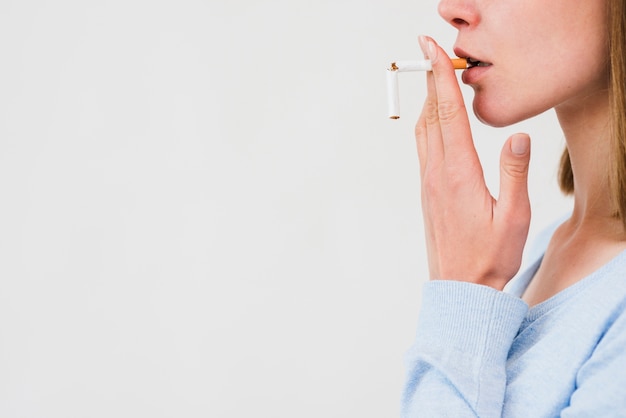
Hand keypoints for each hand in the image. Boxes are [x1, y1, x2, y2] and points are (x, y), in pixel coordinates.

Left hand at [416, 36, 530, 289]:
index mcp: (459, 173)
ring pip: (423, 130)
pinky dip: (428, 123)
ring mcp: (428, 182)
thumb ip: (514, 174)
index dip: (440, 78)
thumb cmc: (489, 257)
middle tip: (428, 48)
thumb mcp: (513, 218)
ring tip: (433, 76)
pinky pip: (423, 148)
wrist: (459, 288)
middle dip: (429, 78)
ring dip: (427, 100)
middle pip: (431, 114)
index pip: (448, 114)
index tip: (432, 50)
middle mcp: (437, 173)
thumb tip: (517, 136)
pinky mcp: (427, 191)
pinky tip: (433, 120)